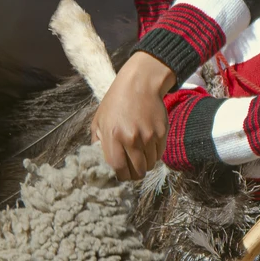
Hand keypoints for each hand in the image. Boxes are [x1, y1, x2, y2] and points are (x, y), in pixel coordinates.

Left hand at [91, 53, 175, 179]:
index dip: (120, 176)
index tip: (120, 174)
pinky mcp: (162, 133)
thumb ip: (97, 144)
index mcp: (113, 136)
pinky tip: (148, 145)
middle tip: (131, 167)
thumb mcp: (98, 120)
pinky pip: (159, 155)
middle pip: (137, 172)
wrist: (140, 83)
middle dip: (133, 174)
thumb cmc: (116, 102)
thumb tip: (100, 164)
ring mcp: (149, 136)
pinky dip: (154, 155)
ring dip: (144, 164)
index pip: (118, 169)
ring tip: (139, 154)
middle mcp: (131, 138)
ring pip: (150, 166)